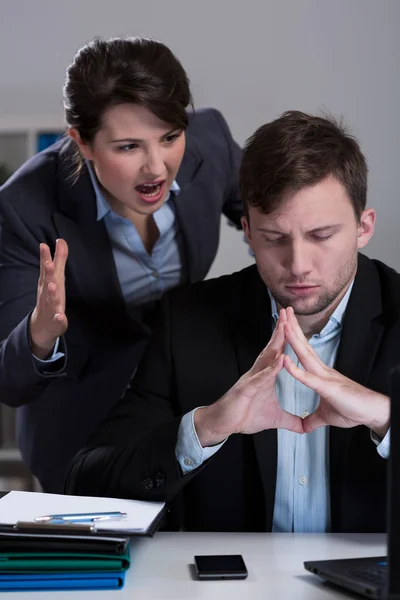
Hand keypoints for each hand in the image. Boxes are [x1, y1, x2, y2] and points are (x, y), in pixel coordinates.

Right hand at [30, 239, 68, 358]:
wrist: (43, 324)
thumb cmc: (50, 296)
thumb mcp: (55, 277)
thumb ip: (59, 259)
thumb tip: (61, 240)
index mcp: (48, 282)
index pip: (46, 268)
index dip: (45, 257)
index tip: (44, 245)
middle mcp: (47, 293)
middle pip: (47, 282)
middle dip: (47, 273)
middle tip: (48, 263)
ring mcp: (51, 307)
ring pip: (51, 300)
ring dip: (52, 293)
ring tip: (53, 285)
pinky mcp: (57, 320)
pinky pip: (57, 319)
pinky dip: (59, 318)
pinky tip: (61, 316)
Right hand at [194, 310, 303, 446]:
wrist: (224, 424)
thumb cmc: (244, 416)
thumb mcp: (274, 419)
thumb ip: (290, 420)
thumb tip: (303, 426)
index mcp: (266, 375)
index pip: (279, 353)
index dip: (287, 339)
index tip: (297, 325)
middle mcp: (258, 372)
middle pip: (273, 348)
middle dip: (281, 330)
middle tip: (290, 313)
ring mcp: (252, 378)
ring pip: (266, 357)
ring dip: (276, 342)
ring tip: (285, 327)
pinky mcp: (247, 388)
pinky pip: (261, 376)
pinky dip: (271, 368)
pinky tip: (280, 360)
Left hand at [283, 307, 389, 436]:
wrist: (372, 413)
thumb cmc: (353, 410)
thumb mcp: (326, 416)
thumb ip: (313, 419)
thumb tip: (304, 426)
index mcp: (320, 374)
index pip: (303, 352)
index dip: (294, 338)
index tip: (284, 325)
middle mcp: (322, 371)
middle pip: (303, 346)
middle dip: (292, 328)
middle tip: (283, 310)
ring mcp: (325, 377)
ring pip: (305, 355)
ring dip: (294, 339)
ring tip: (284, 324)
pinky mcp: (328, 388)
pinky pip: (309, 378)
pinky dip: (296, 370)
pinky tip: (285, 361)